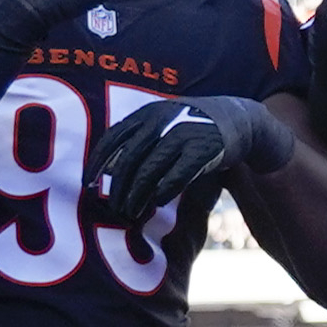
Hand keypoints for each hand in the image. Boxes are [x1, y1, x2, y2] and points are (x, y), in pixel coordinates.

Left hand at [92, 93, 295, 224]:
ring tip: (132, 212)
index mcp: (148, 113)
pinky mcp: (203, 150)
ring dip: (137, 195)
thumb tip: (109, 170)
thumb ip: (137, 142)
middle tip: (115, 208)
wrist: (238, 120)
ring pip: (150, 170)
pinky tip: (156, 202)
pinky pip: (177, 175)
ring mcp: (183, 134)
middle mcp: (162, 121)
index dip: (98, 162)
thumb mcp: (163, 125)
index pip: (113, 138)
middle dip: (119, 187)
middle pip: (129, 158)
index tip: (87, 184)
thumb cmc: (192, 128)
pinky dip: (163, 190)